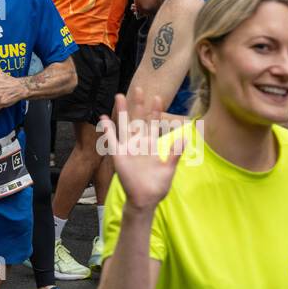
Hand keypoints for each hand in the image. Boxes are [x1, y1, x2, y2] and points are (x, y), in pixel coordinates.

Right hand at [96, 87, 182, 210]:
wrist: (145, 200)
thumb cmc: (157, 186)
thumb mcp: (168, 169)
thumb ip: (175, 154)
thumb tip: (184, 138)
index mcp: (151, 145)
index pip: (153, 124)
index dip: (155, 112)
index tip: (158, 97)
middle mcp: (138, 144)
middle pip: (138, 120)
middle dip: (138, 105)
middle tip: (139, 89)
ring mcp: (128, 149)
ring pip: (124, 126)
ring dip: (122, 112)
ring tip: (119, 96)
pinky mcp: (118, 156)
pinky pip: (112, 140)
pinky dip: (108, 130)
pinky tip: (104, 119)